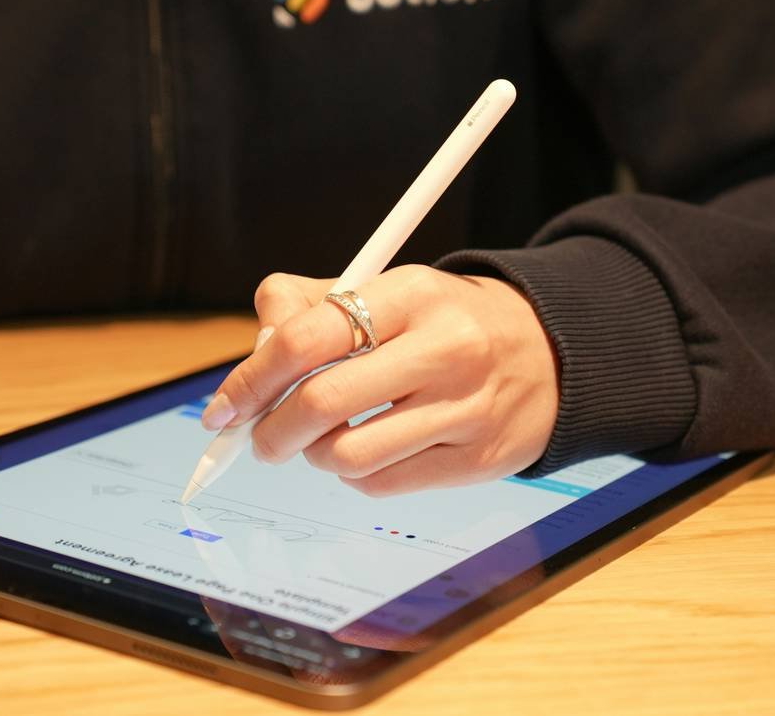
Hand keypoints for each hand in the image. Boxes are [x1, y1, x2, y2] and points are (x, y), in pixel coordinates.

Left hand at [201, 265, 559, 495]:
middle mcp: (444, 348)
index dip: (250, 379)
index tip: (223, 408)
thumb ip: (309, 305)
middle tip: (258, 438)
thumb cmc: (444, 323)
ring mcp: (465, 408)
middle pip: (320, 404)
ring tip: (319, 441)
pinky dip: (354, 475)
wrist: (551, 354)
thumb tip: (253, 351)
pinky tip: (365, 452)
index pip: (306, 338)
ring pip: (347, 455)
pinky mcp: (477, 459)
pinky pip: (382, 485)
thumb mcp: (387, 290)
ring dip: (313, 456)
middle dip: (270, 431)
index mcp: (412, 294)